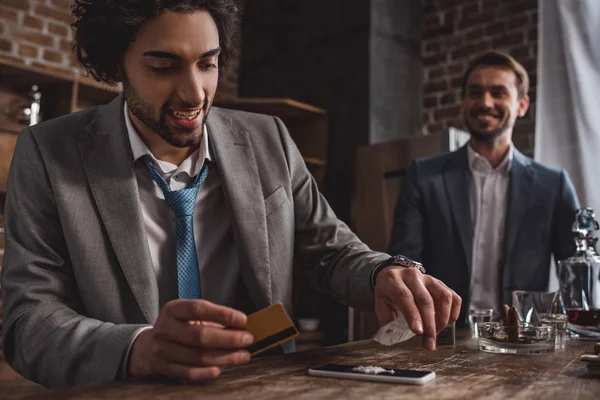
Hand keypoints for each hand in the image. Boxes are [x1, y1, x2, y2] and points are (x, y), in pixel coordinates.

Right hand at [128, 299, 253, 381]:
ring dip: (224, 357)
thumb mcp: (189, 316)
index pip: (199, 308)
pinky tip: (222, 369)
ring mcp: (161, 349)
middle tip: (248, 339)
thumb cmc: (179, 328)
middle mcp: (164, 328)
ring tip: (243, 355)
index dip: (222, 314)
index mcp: (172, 309)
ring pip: (197, 356)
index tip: (243, 320)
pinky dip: (206, 372)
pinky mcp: (162, 367)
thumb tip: (242, 326)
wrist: (147, 347)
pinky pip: (187, 373)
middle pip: (199, 335)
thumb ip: (213, 319)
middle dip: (228, 338)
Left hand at [374, 266, 460, 350]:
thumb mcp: (380, 304)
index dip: (412, 315)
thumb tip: (384, 342)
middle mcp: (412, 276)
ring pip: (443, 296)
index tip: (418, 332)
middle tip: (429, 344)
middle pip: (425, 299)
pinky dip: (453, 313)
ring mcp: (428, 278)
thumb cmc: (388, 293)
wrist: (395, 274)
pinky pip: (453, 297)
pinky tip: (445, 323)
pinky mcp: (441, 283)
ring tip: (435, 333)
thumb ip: (385, 321)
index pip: (405, 296)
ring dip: (442, 319)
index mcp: (393, 280)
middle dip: (429, 325)